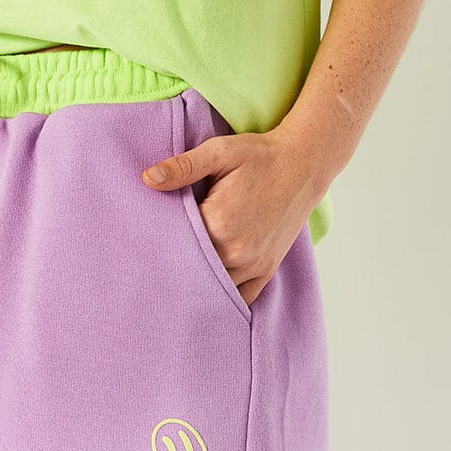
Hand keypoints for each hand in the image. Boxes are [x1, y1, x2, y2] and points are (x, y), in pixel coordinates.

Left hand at [141, 127, 327, 305]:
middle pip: (191, 271)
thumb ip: (183, 167)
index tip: (147, 236)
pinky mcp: (266, 270)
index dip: (159, 240)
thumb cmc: (260, 156)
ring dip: (196, 282)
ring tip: (177, 272)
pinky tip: (206, 290)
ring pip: (213, 289)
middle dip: (174, 264)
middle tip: (153, 261)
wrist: (303, 164)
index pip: (174, 244)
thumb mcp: (219, 152)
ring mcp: (253, 265)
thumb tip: (148, 178)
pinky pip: (240, 297)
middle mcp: (237, 251)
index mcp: (219, 223)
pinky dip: (222, 296)